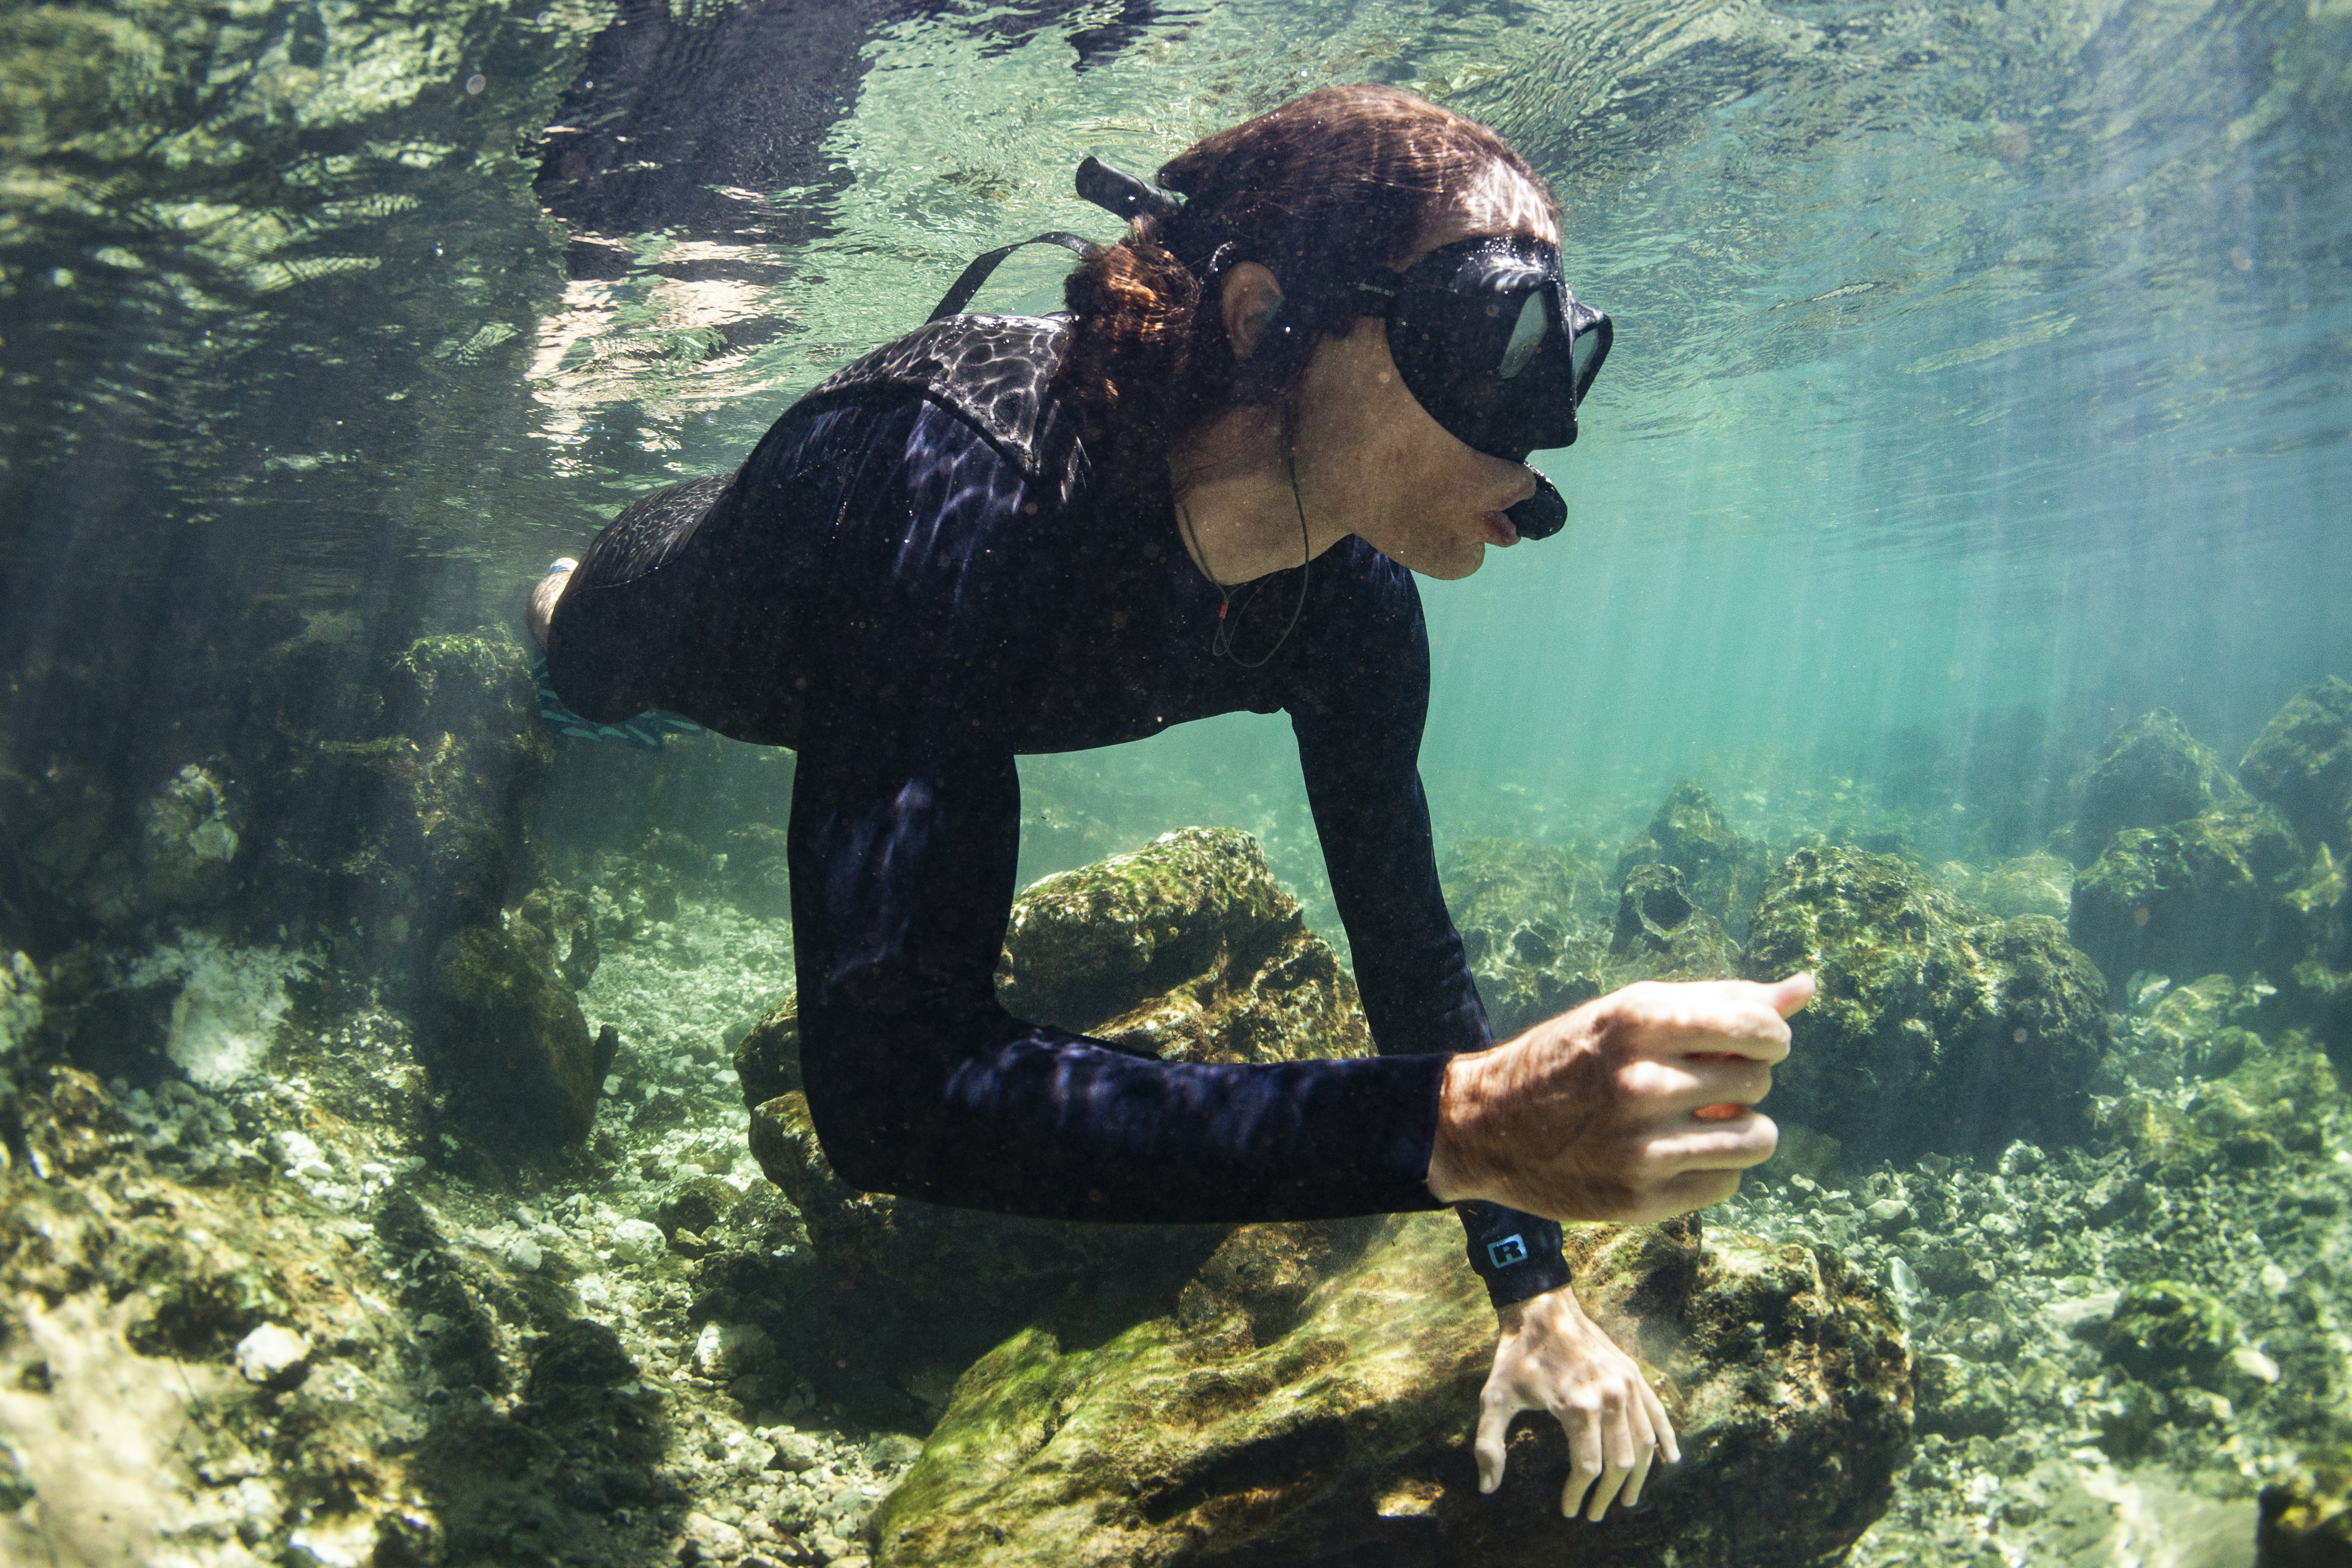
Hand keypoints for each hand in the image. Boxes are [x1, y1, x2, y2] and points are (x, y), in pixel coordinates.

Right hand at [1427, 974, 1813, 1220]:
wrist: (1488, 1127)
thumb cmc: (1573, 1058)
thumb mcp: (1633, 1014)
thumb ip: (1722, 1001)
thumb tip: (1807, 987)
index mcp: (1637, 1021)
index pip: (1761, 1027)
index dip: (1770, 1035)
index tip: (1750, 1041)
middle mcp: (1640, 1083)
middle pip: (1758, 1080)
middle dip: (1741, 1078)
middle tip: (1699, 1082)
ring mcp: (1640, 1148)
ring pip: (1757, 1139)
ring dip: (1741, 1128)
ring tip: (1701, 1120)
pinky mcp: (1640, 1201)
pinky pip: (1726, 1182)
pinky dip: (1712, 1167)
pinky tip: (1673, 1154)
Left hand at [1477, 1283, 1677, 1520]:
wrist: (1541, 1307)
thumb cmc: (1516, 1356)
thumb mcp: (1494, 1397)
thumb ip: (1489, 1443)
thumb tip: (1486, 1486)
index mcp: (1578, 1407)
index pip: (1587, 1468)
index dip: (1577, 1494)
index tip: (1568, 1510)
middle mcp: (1610, 1398)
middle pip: (1619, 1463)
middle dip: (1608, 1495)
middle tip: (1596, 1514)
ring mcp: (1627, 1385)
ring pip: (1644, 1444)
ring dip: (1639, 1477)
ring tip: (1628, 1498)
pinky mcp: (1634, 1375)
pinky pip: (1658, 1414)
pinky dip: (1667, 1439)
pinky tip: (1671, 1460)